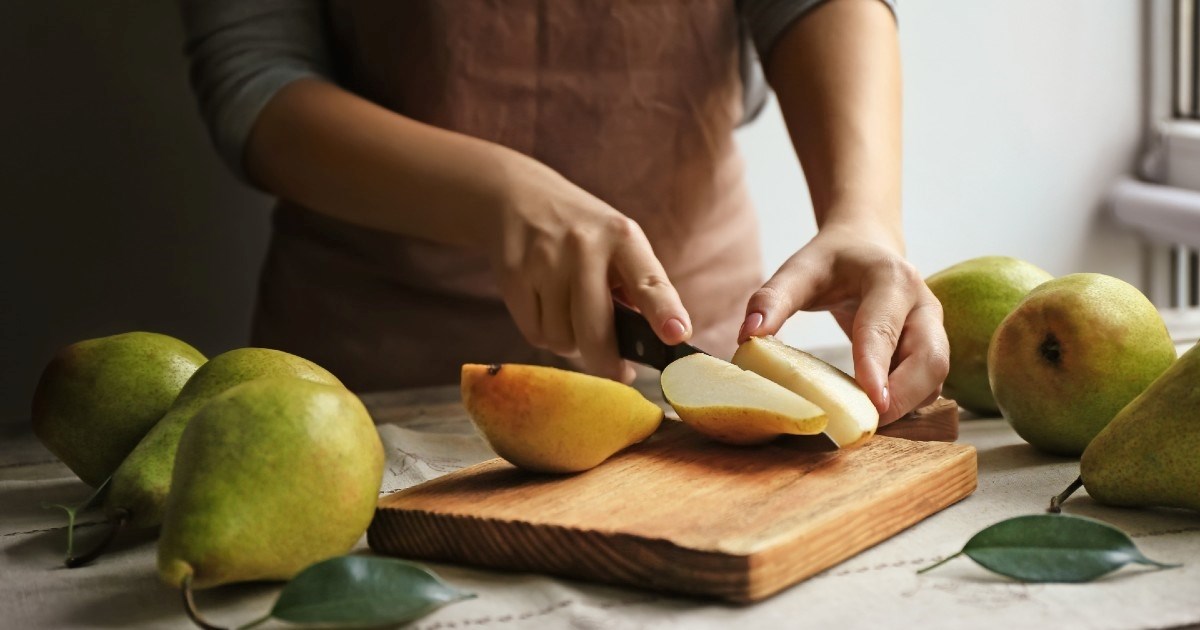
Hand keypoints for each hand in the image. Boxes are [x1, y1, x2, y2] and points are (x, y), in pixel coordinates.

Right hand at [486, 156, 691, 381]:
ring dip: (571, 342)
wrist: (519, 196)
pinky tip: (547, 307)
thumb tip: (647, 346)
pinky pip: (534, 334)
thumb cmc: (584, 234)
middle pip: (595, 331)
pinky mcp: (513, 275)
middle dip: (606, 362)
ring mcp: (544, 260)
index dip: (663, 311)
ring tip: (572, 315)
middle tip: (617, 371)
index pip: (648, 281)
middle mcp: (583, 246)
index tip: (676, 335)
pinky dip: (544, 332)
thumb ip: (635, 288)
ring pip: (562, 340)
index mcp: (623, 237)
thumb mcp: (618, 243)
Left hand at [738, 223, 948, 424]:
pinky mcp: (931, 349)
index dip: (877, 365)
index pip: (884, 328)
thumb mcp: (799, 271)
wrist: (865, 246)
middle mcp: (924, 305)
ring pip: (935, 378)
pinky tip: (872, 412)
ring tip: (864, 422)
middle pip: (931, 360)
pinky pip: (928, 385)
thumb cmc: (831, 262)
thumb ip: (772, 299)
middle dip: (903, 397)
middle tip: (865, 424)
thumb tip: (747, 335)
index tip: (872, 402)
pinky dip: (906, 404)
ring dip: (906, 406)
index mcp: (892, 279)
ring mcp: (933, 329)